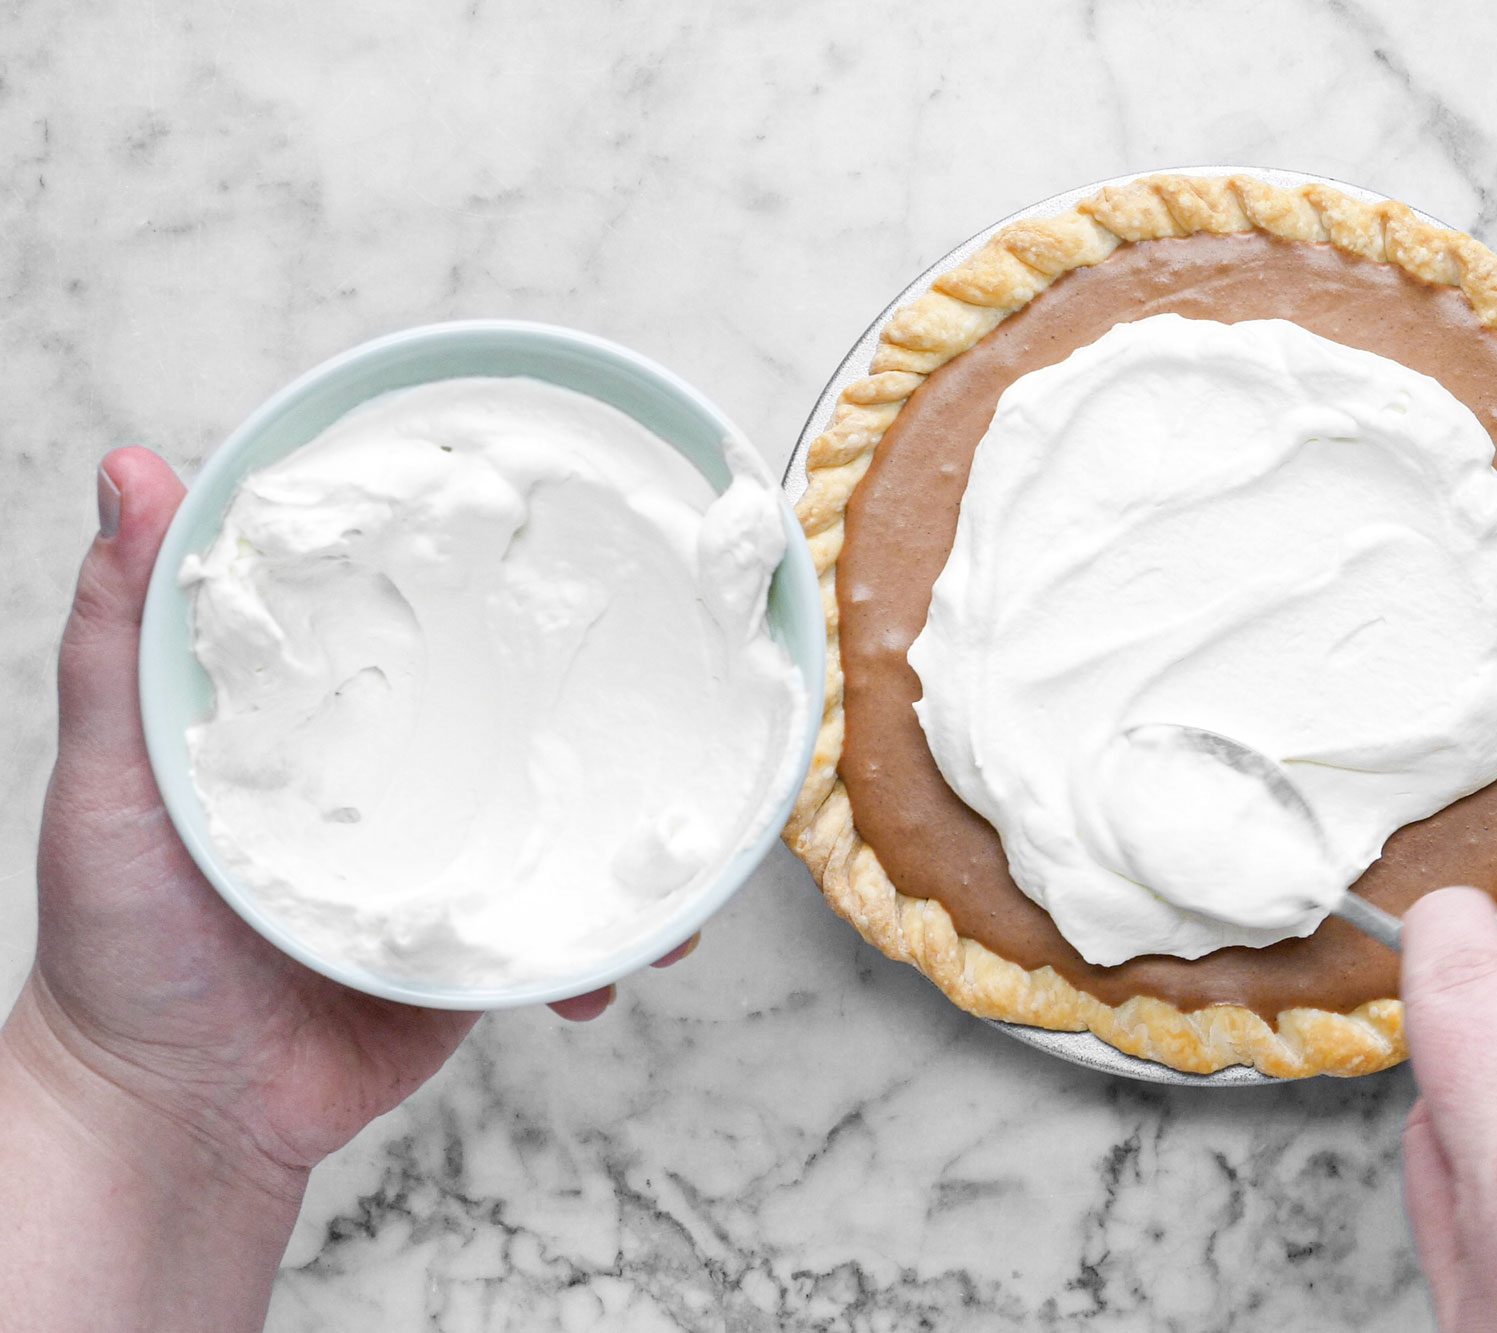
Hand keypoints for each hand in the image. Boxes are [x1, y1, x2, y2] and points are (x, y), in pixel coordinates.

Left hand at [0, 449, 694, 1328]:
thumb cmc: (122, 950)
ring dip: (638, 803)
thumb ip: (120, 637)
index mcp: (316, 718)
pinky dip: (625, 937)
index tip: (544, 498)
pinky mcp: (485, 947)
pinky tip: (641, 949)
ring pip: (570, 809)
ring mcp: (448, 861)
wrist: (175, 1121)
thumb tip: (131, 472)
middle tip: (664, 629)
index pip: (406, 607)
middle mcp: (395, 776)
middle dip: (596, 671)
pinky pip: (579, 927)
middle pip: (514, 700)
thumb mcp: (111, 777)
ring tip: (691, 791)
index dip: (472, 552)